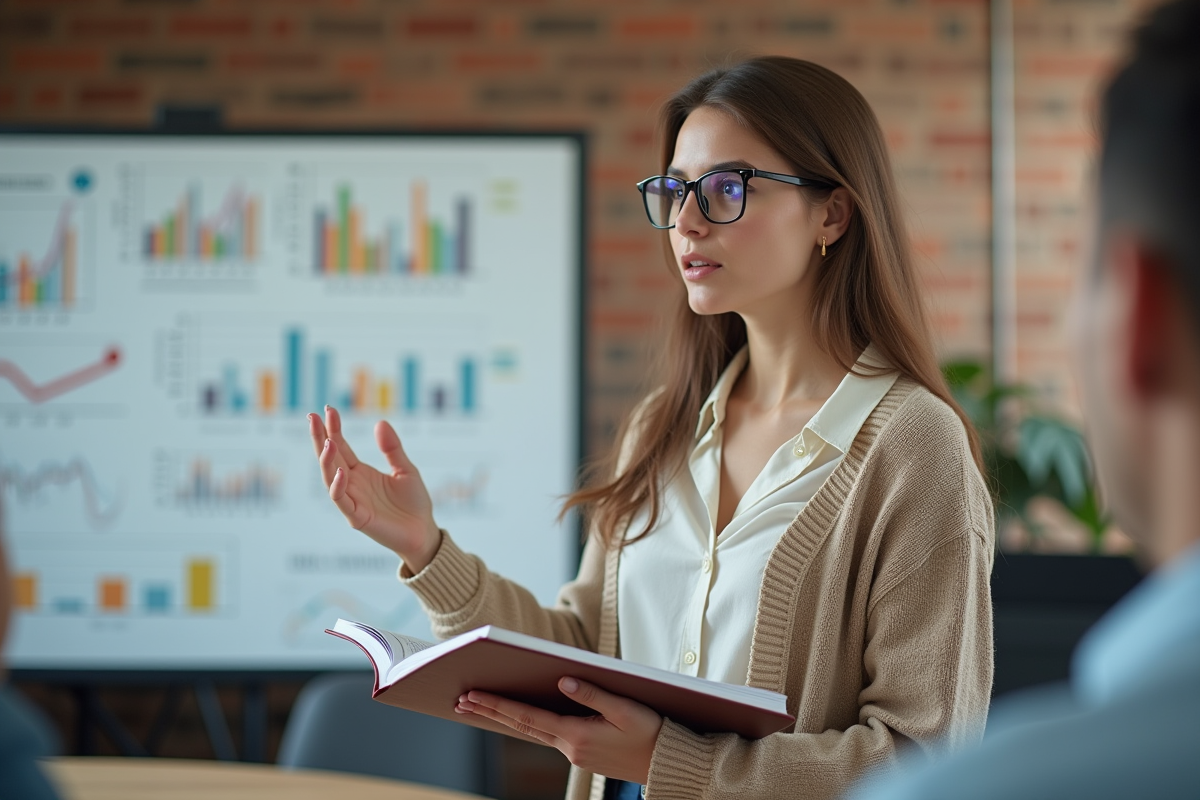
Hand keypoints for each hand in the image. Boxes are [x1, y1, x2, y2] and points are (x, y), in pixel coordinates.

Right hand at [309, 406, 440, 570]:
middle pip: (329, 458)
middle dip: (320, 438)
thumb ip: (392, 449)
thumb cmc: (414, 502)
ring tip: (327, 442)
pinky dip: (339, 486)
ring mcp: (352, 501)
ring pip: (330, 478)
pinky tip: (341, 471)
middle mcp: (351, 484)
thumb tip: (380, 422)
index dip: (333, 429)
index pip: (341, 447)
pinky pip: (342, 501)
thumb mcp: (406, 469)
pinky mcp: (357, 518)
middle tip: (312, 417)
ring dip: (327, 460)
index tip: (329, 409)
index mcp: (359, 472)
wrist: (423, 531)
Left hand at [456, 677, 662, 783]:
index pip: (528, 716)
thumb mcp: (626, 708)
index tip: (473, 695)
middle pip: (521, 726)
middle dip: (490, 711)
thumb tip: (563, 681)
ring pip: (531, 732)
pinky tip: (516, 717)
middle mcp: (571, 747)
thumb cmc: (651, 732)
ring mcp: (575, 752)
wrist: (666, 762)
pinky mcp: (582, 752)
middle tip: (461, 700)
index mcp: (577, 735)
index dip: (498, 704)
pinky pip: (545, 735)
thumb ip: (593, 694)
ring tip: (479, 707)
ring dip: (504, 718)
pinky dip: (525, 724)